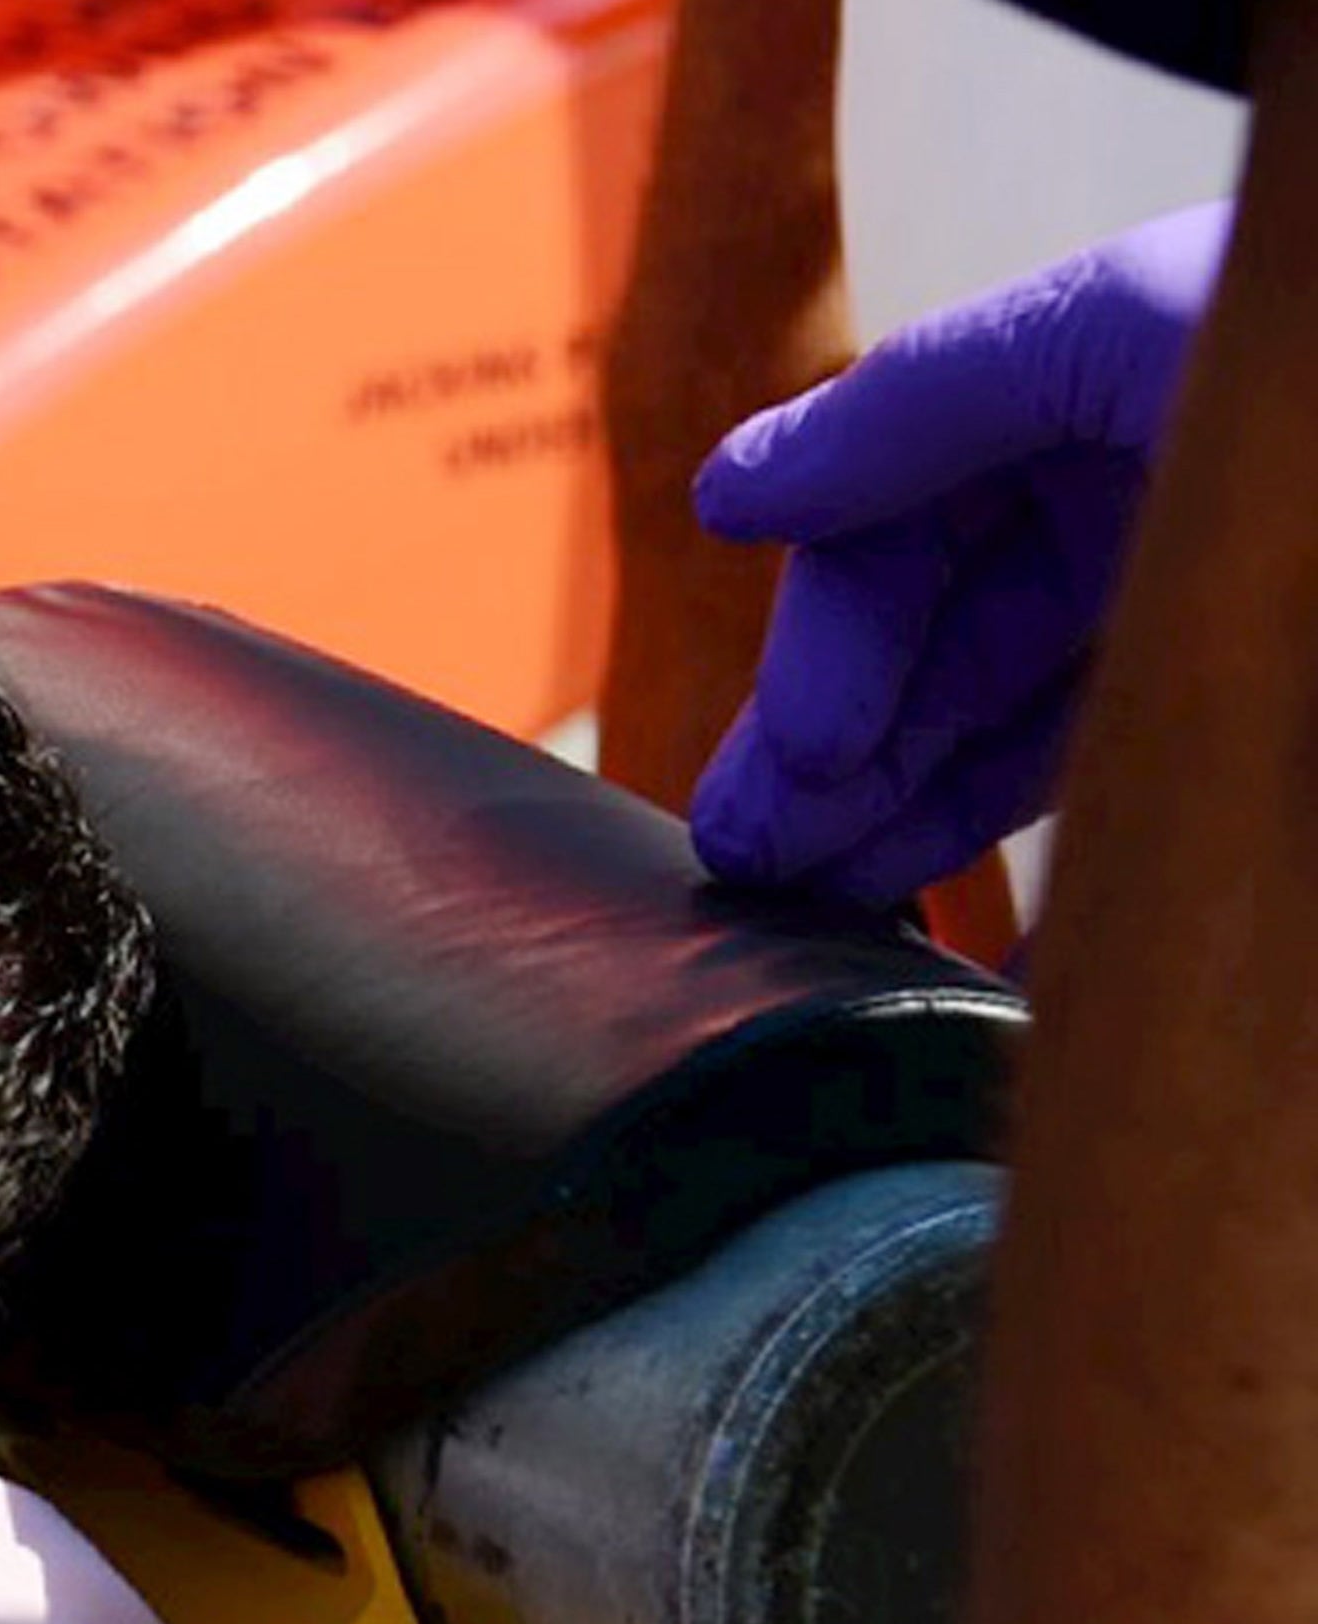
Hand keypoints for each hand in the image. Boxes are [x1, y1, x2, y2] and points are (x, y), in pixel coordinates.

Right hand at [689, 202, 1225, 905]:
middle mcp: (1146, 502)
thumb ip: (923, 399)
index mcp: (1109, 392)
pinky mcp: (1247, 735)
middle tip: (759, 858)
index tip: (800, 752)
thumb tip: (729, 490)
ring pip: (1018, 732)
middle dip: (840, 754)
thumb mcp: (1125, 328)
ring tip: (821, 907)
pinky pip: (1131, 810)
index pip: (903, 523)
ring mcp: (1205, 623)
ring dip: (906, 820)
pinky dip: (1046, 880)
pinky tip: (970, 942)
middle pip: (943, 639)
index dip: (831, 643)